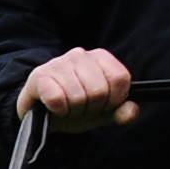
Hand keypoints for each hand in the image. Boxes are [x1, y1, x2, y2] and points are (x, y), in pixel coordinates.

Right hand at [17, 46, 135, 128]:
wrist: (38, 113)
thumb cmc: (72, 108)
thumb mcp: (101, 112)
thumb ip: (121, 111)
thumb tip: (131, 111)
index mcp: (100, 58)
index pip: (120, 79)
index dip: (114, 100)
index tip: (102, 105)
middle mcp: (80, 54)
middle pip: (99, 91)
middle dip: (91, 108)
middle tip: (80, 109)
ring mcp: (58, 63)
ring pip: (78, 97)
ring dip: (73, 111)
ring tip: (67, 109)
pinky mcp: (39, 76)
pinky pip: (57, 100)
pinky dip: (58, 110)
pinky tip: (54, 108)